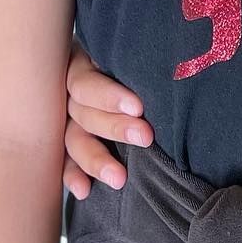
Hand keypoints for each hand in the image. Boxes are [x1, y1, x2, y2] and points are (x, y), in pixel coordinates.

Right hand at [61, 43, 153, 197]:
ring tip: (119, 178)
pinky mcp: (69, 143)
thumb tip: (175, 68)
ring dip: (96, 160)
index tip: (139, 108)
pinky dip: (74, 176)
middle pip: (82, 112)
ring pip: (74, 140)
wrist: (122, 62)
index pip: (86, 83)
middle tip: (145, 137)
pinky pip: (66, 162)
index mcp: (82, 64)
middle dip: (115, 128)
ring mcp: (67, 120)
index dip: (109, 97)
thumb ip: (138, 62)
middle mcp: (70, 93)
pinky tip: (85, 191)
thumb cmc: (136, 53)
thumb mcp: (131, 52)